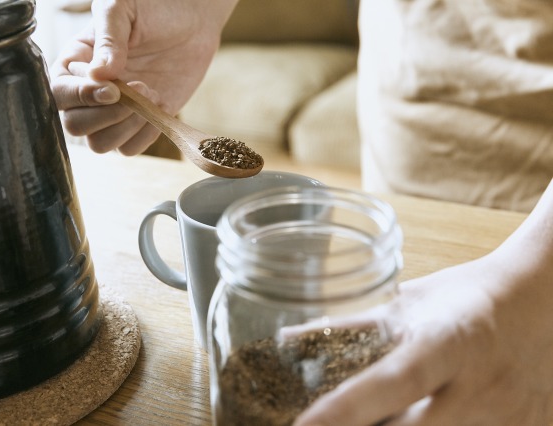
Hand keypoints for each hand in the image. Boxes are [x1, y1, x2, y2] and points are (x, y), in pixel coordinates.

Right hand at [49, 0, 236, 154]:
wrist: (191, 20)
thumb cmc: (152, 7)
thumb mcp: (123, 9)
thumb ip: (109, 38)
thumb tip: (99, 75)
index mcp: (74, 63)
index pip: (59, 93)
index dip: (82, 97)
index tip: (113, 88)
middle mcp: (88, 92)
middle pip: (75, 127)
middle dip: (107, 116)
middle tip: (138, 88)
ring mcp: (113, 112)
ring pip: (101, 144)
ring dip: (127, 127)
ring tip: (152, 94)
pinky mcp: (139, 124)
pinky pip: (130, 148)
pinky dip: (146, 134)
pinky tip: (162, 106)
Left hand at [294, 210, 552, 424]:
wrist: (540, 301)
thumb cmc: (463, 298)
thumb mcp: (406, 306)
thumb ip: (348, 329)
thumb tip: (289, 340)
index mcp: (446, 342)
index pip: (392, 381)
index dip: (347, 408)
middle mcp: (479, 385)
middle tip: (331, 425)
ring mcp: (509, 416)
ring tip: (389, 412)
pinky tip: (432, 414)